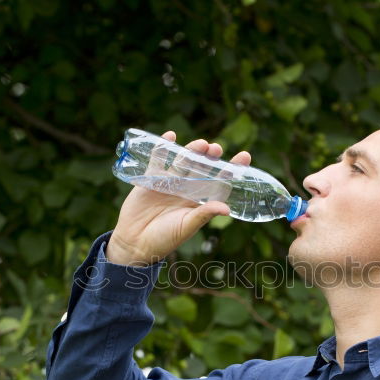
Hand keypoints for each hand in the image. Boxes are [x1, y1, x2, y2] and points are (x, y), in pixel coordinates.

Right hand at [106, 131, 250, 264]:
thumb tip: (226, 209)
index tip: (244, 156)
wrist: (134, 243)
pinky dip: (162, 148)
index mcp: (199, 201)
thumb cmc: (164, 239)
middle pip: (201, 168)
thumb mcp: (186, 226)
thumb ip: (204, 214)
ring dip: (191, 150)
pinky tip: (170, 136)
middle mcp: (186, 189)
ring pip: (183, 161)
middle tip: (216, 148)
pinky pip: (158, 159)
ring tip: (201, 144)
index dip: (231, 170)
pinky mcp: (151, 179)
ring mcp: (168, 182)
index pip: (219, 182)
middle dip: (210, 157)